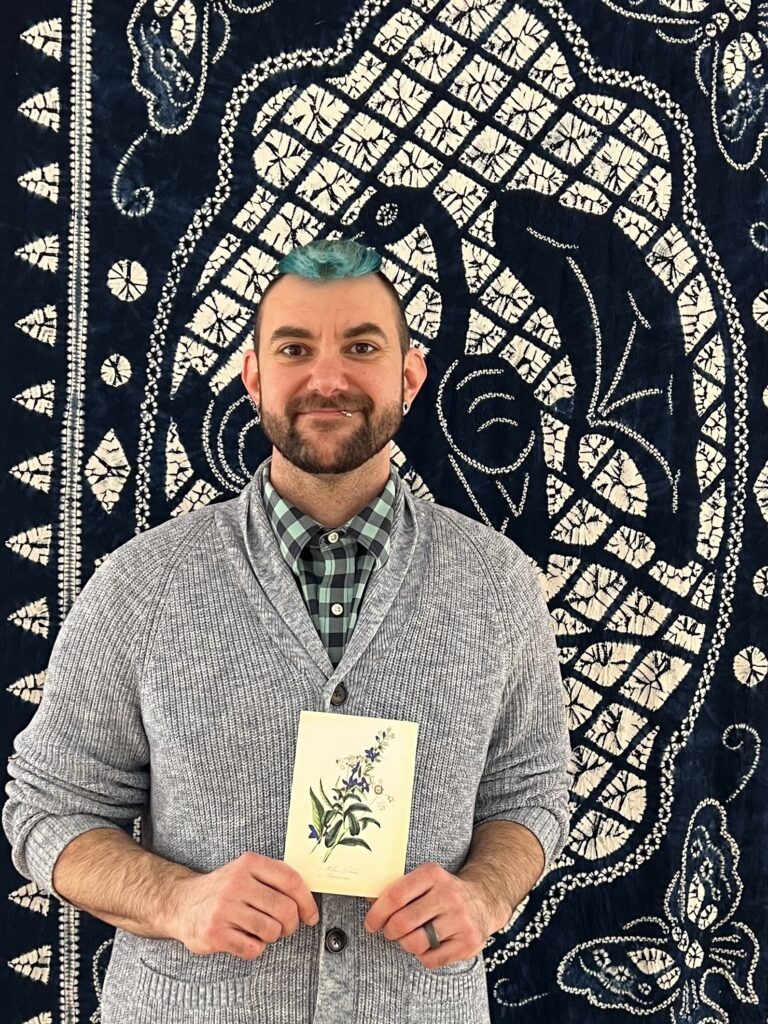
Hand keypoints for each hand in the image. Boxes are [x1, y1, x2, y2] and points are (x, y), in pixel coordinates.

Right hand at [170, 852, 318, 959]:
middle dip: (291, 924)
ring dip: (271, 936)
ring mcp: (224, 908)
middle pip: (285, 909)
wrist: (182, 903)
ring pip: (271, 931)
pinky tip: (245, 938)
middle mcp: (236, 883)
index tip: (311, 916)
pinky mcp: (215, 933)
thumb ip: (274, 877)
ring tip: (260, 930)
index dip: (307, 901)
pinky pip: (253, 949)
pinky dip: (255, 948)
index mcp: (249, 863)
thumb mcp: (246, 871)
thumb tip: (308, 898)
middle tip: (285, 927)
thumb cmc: (224, 889)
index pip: (291, 880)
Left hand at [362, 862, 492, 968]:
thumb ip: (398, 889)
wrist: (483, 899)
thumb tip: (369, 899)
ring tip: (410, 937)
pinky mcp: (467, 941)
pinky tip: (428, 945)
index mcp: (432, 875)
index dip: (377, 913)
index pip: (395, 896)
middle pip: (402, 922)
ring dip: (406, 944)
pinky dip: (423, 956)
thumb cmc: (443, 892)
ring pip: (415, 943)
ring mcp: (459, 919)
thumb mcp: (424, 881)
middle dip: (389, 931)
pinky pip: (431, 959)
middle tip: (390, 932)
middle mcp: (448, 895)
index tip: (370, 924)